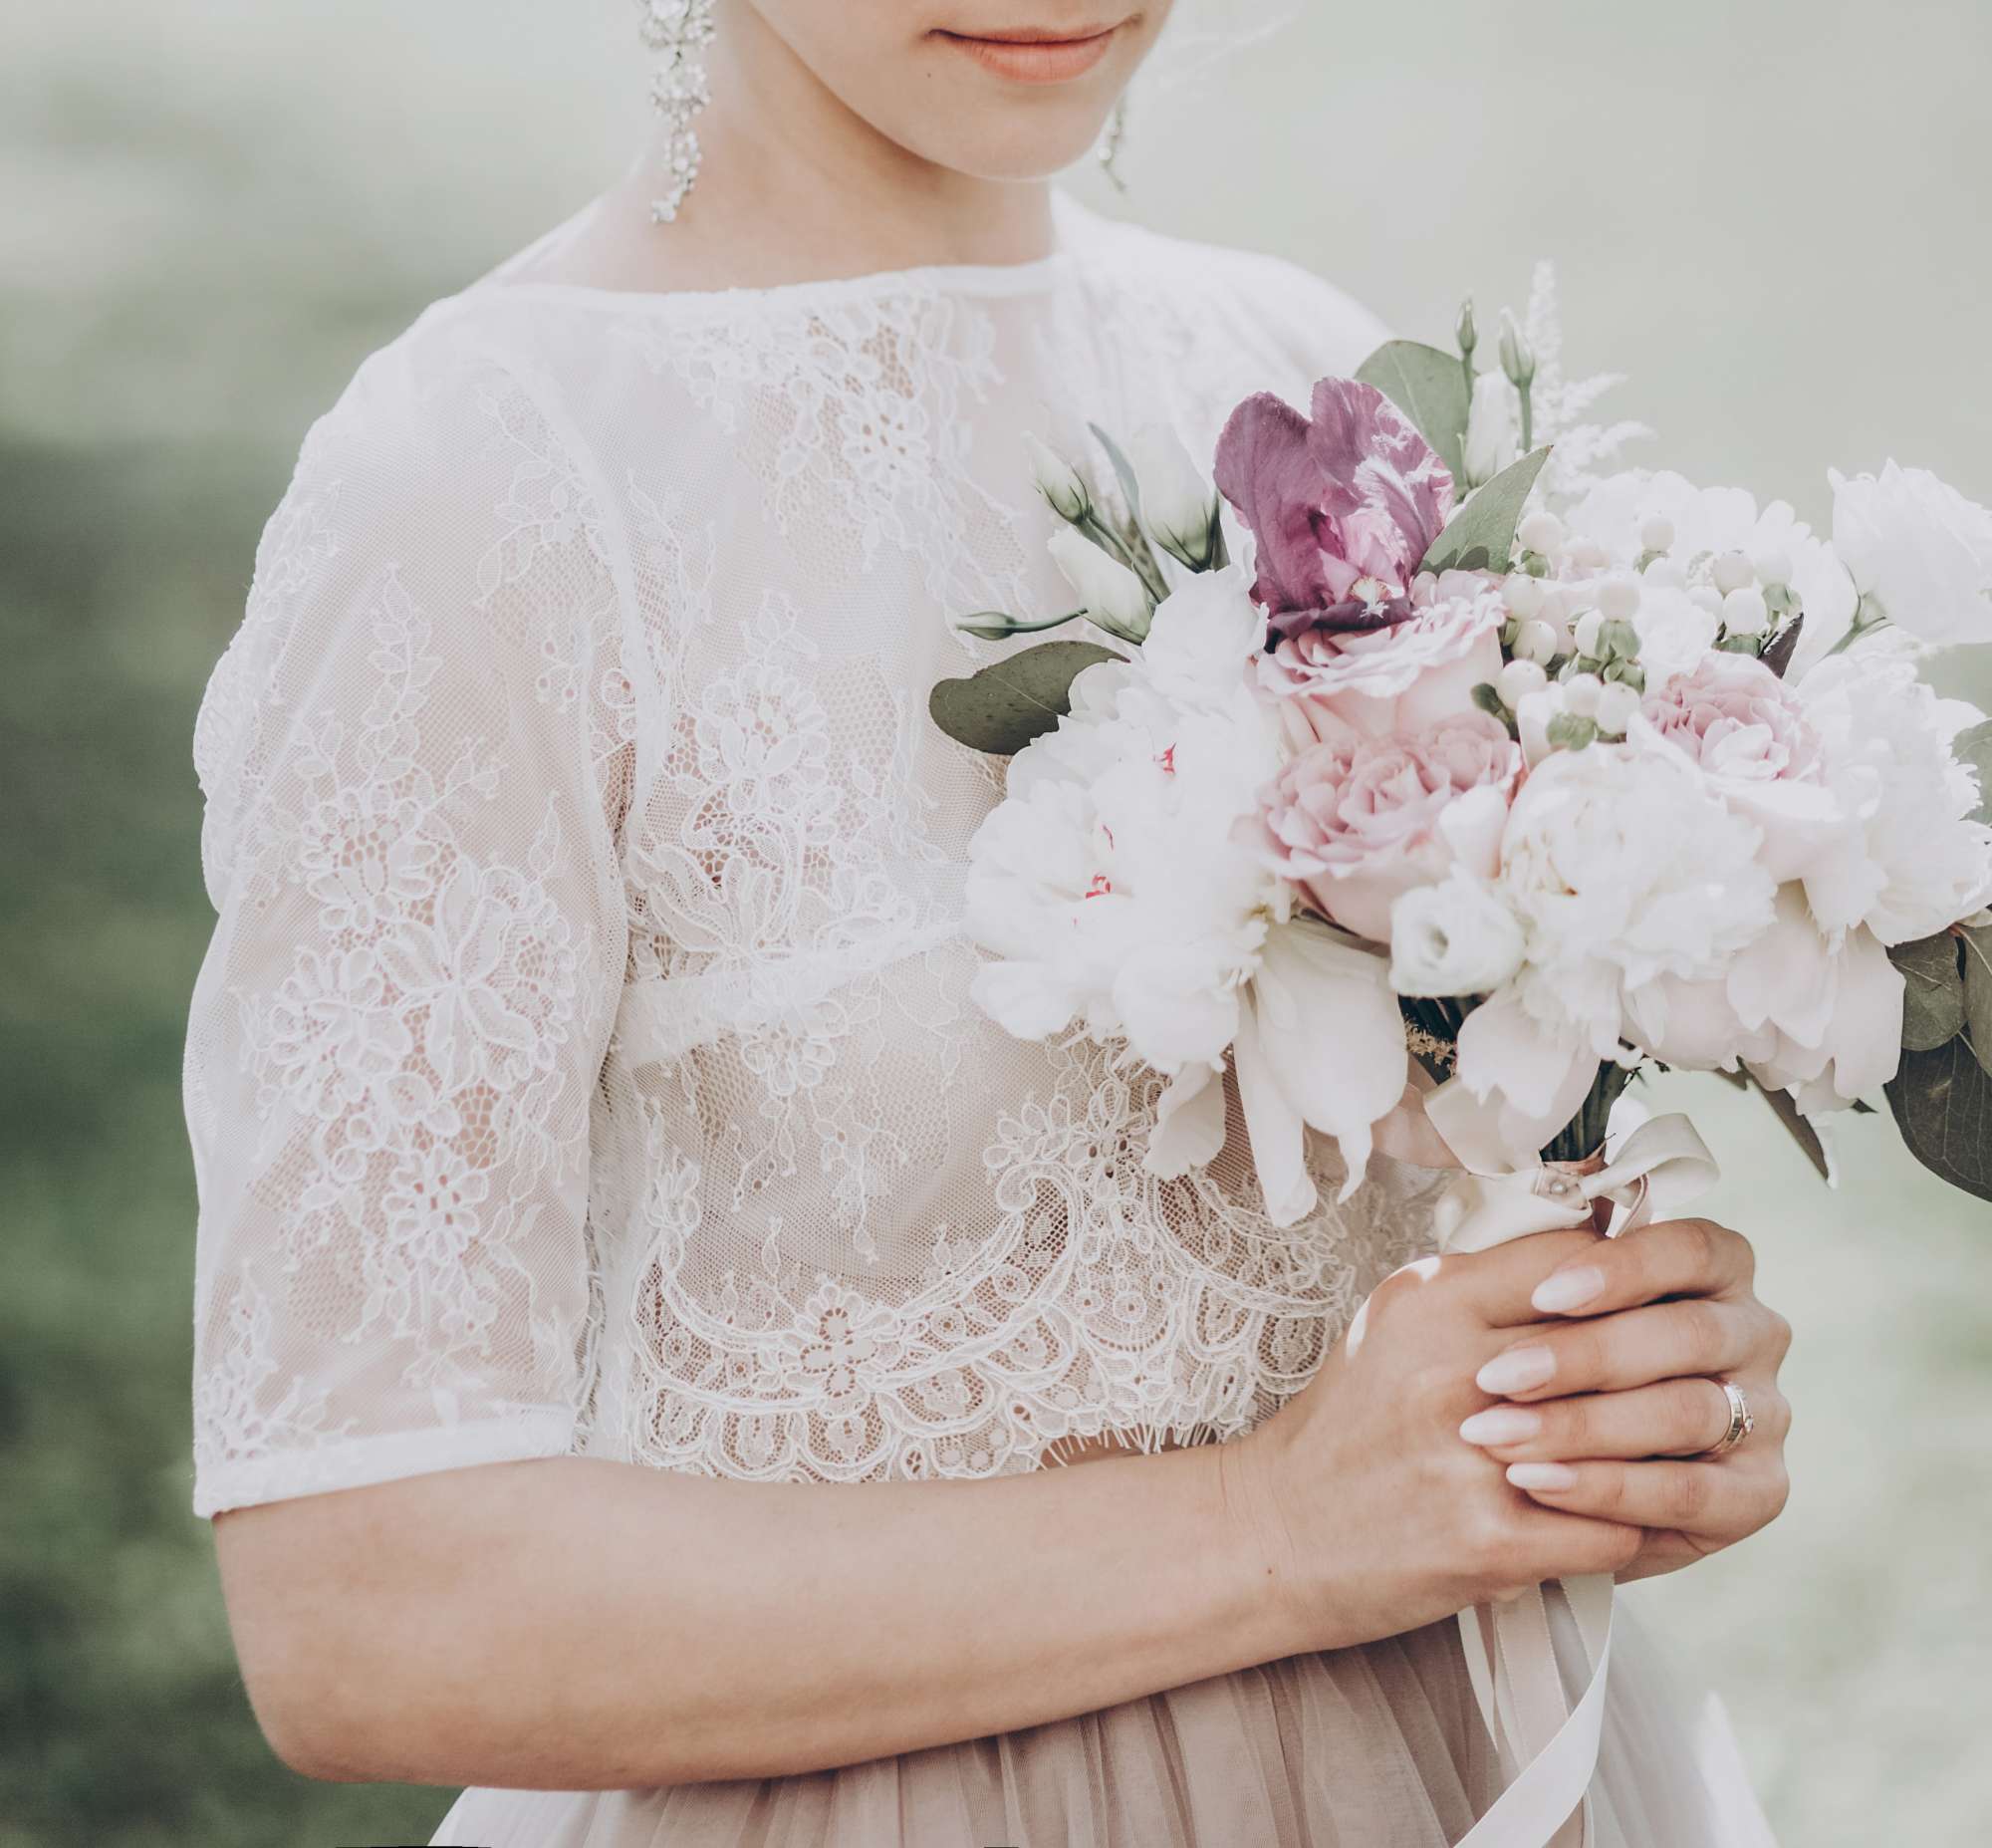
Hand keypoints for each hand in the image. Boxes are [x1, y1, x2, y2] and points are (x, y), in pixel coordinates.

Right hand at [1231, 1229, 1648, 1654]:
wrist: (1275, 1532)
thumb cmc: (1348, 1425)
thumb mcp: (1397, 1325)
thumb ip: (1485, 1290)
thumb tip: (1595, 1257)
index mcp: (1431, 1301)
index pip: (1573, 1261)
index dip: (1630, 1277)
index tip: (1658, 1297)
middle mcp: (1452, 1368)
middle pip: (1613, 1345)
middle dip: (1665, 1365)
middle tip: (1695, 1373)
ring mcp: (1473, 1457)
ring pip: (1630, 1442)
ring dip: (1663, 1454)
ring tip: (1682, 1451)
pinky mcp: (1491, 1540)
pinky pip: (1615, 1527)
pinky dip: (1634, 1527)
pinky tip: (1635, 1520)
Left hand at [1456, 1216, 1791, 1581]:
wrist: (1544, 1477)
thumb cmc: (1541, 1361)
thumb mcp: (1536, 1306)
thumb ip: (1543, 1266)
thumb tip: (1525, 1224)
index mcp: (1717, 1270)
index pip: (1693, 1249)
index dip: (1623, 1269)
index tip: (1543, 1296)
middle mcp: (1755, 1334)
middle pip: (1689, 1334)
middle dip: (1584, 1357)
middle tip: (1496, 1378)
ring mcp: (1765, 1415)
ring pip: (1685, 1413)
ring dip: (1583, 1426)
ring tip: (1500, 1436)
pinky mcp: (1758, 1493)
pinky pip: (1688, 1492)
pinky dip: (1606, 1489)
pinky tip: (1537, 1481)